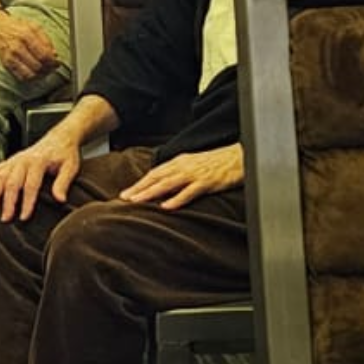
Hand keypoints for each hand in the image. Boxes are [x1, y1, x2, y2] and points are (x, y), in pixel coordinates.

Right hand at [0, 13, 60, 80]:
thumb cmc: (16, 26)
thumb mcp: (34, 26)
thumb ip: (46, 40)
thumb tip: (54, 55)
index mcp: (26, 36)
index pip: (44, 55)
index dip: (53, 62)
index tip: (57, 63)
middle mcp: (17, 47)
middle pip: (38, 66)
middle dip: (48, 69)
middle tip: (52, 68)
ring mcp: (10, 57)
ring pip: (30, 75)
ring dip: (40, 76)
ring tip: (45, 72)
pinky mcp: (6, 64)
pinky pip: (21, 77)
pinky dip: (30, 78)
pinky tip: (35, 73)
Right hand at [0, 126, 83, 222]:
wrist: (59, 138)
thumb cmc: (65, 155)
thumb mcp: (70, 167)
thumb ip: (63, 183)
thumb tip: (60, 200)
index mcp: (38, 161)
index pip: (30, 184)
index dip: (27, 202)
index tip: (24, 217)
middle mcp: (23, 159)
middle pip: (12, 182)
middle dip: (8, 201)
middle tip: (5, 218)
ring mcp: (14, 159)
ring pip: (0, 176)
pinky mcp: (10, 160)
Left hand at [118, 144, 243, 210]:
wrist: (240, 156)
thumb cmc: (218, 162)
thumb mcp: (193, 164)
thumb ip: (178, 174)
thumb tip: (162, 186)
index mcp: (179, 162)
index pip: (154, 173)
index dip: (139, 184)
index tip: (125, 194)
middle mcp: (183, 166)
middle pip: (156, 178)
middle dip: (139, 189)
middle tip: (123, 199)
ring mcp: (195, 174)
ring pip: (168, 184)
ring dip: (151, 193)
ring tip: (137, 202)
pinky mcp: (207, 182)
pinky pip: (189, 191)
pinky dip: (177, 199)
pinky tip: (166, 207)